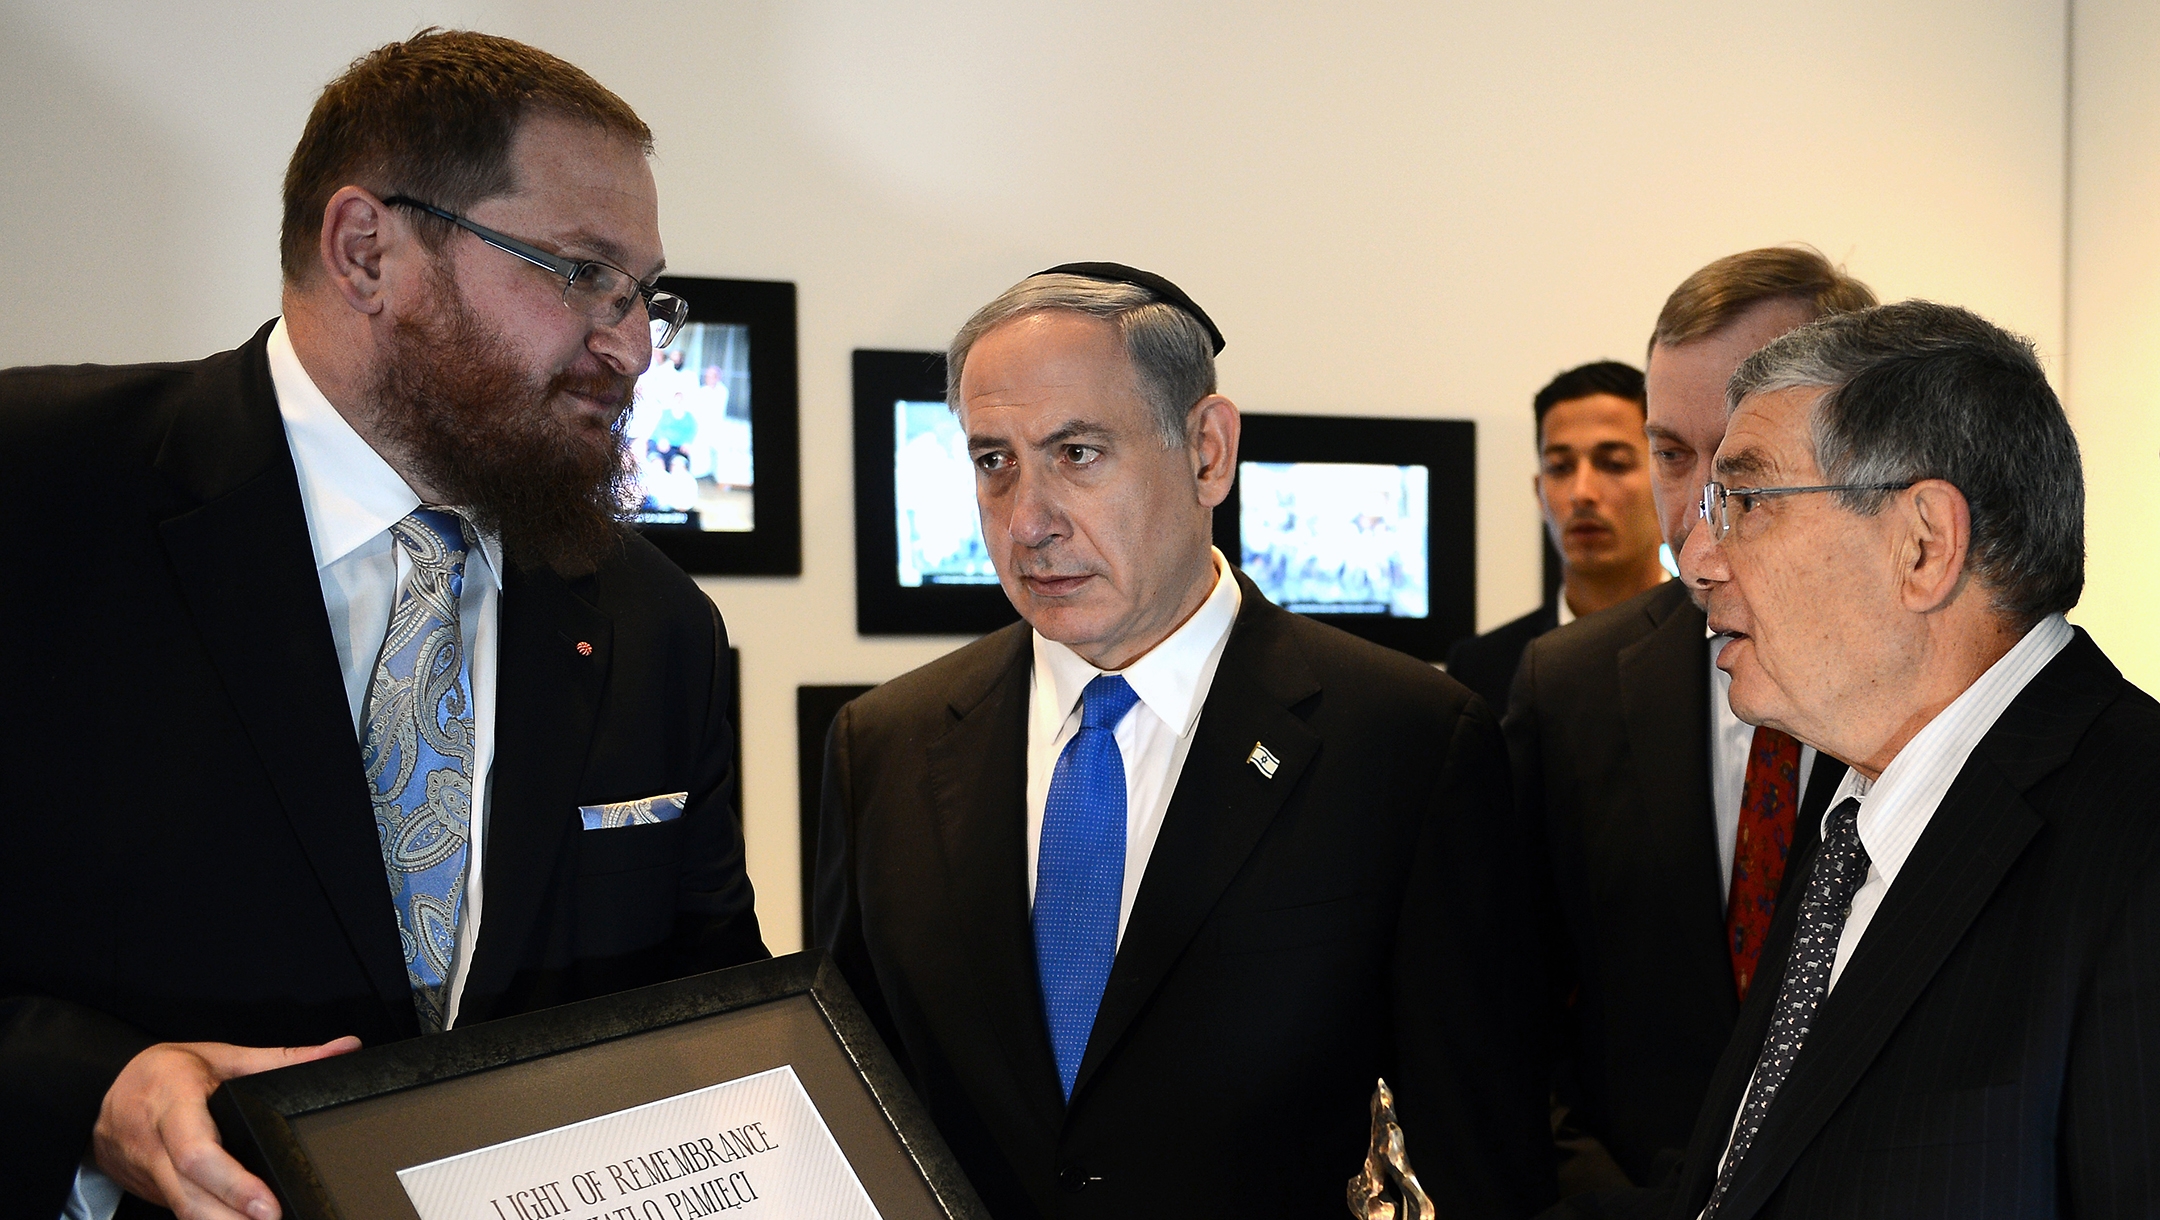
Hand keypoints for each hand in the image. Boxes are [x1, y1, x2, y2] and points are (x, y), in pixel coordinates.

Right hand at [93, 1036, 361, 1219]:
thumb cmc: (165, 1072)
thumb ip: (285, 1057)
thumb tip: (345, 1048)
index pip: (197, 1151)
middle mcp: (154, 1143)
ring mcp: (146, 1173)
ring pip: (182, 1211)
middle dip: (232, 1217)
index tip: (268, 1205)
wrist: (103, 1091)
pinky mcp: (148, 1191)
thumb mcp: (222, 1056)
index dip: (232, 1183)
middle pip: (189, 1193)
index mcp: (173, 1101)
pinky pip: (178, 1212)